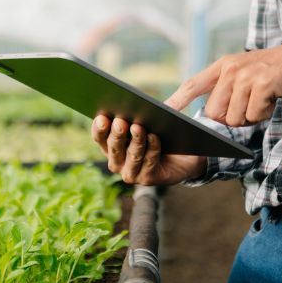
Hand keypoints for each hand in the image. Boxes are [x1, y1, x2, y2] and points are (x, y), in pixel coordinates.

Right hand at [91, 115, 206, 184]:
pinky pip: (150, 162)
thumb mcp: (150, 120)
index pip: (99, 137)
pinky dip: (152, 148)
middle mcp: (117, 162)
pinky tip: (154, 136)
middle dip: (117, 134)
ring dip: (135, 141)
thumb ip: (145, 111)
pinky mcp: (148, 178)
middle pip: (114, 147)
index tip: (102, 117)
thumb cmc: (161, 135)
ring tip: (138, 127)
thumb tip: (143, 104)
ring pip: (132, 155)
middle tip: (120, 121)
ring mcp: (131, 172)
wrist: (182, 158)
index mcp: (111, 146)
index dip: (99, 127)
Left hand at [166, 40, 281, 125]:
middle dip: (232, 117)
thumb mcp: (245, 74)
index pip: (193, 84)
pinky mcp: (262, 84)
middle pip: (215, 112)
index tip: (164, 111)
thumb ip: (226, 89)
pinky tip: (272, 100)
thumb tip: (211, 116)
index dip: (177, 99)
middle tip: (250, 104)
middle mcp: (231, 69)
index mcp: (223, 66)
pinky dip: (264, 114)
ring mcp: (246, 75)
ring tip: (262, 100)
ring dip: (250, 117)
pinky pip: (253, 115)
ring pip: (234, 118)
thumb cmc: (275, 74)